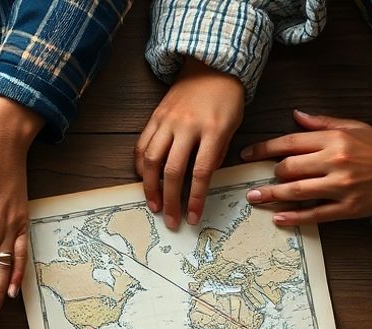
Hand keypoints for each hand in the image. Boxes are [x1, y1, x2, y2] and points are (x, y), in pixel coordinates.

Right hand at [136, 58, 244, 227]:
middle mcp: (187, 126)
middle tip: (171, 219)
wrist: (211, 65)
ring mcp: (168, 121)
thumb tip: (200, 179)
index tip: (192, 217)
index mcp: (213, 129)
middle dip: (171, 200)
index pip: (201, 172)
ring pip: (151, 160)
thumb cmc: (227, 98)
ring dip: (150, 187)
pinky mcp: (155, 117)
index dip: (195, 198)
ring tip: (154, 204)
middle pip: (173, 171)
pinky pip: (142, 145)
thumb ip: (217, 153)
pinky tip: (143, 179)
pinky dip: (139, 166)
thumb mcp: (232, 125)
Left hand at [240, 110, 371, 226]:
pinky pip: (314, 214)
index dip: (263, 149)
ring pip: (296, 191)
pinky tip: (277, 217)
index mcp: (335, 139)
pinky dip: (293, 217)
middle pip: (288, 168)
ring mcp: (341, 186)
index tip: (246, 155)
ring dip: (271, 195)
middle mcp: (336, 161)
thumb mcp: (353, 127)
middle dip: (273, 174)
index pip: (289, 143)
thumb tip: (295, 115)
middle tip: (262, 179)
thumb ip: (321, 123)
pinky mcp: (347, 208)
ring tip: (255, 197)